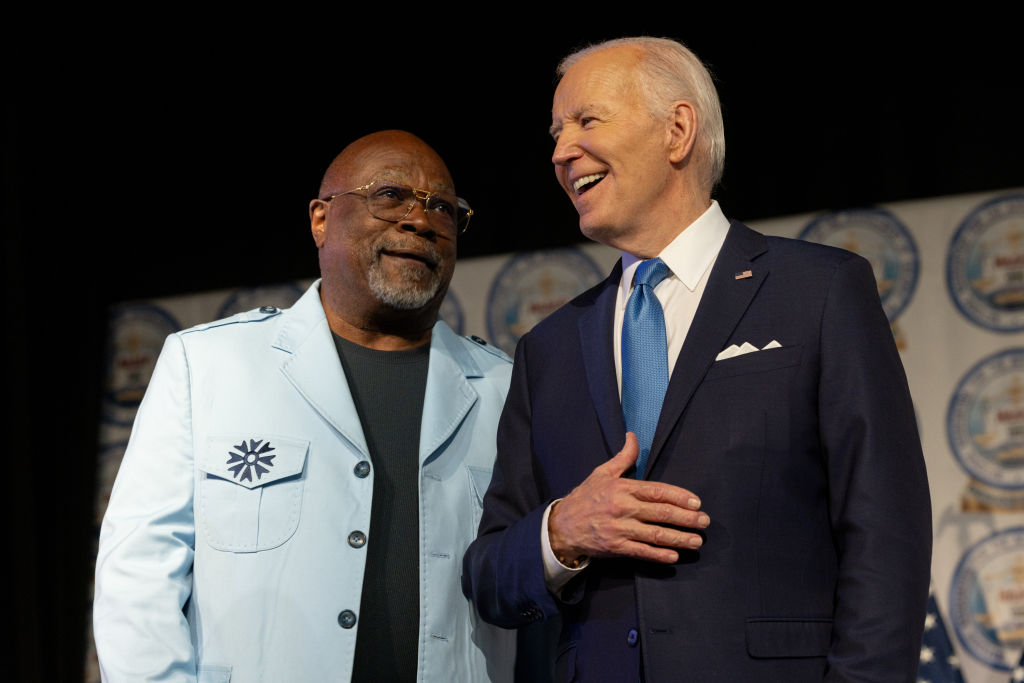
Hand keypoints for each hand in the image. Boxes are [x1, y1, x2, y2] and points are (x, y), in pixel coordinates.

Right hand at [548, 433, 708, 564]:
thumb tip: (633, 436)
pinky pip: (641, 552)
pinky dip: (658, 555)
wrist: (562, 526)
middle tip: (704, 521)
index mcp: (622, 488)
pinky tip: (674, 556)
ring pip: (655, 535)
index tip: (696, 502)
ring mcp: (620, 529)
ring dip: (679, 538)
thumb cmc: (585, 497)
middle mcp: (623, 508)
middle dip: (686, 518)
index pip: (657, 491)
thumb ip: (623, 457)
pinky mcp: (616, 547)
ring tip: (697, 541)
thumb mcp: (602, 473)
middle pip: (661, 513)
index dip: (679, 497)